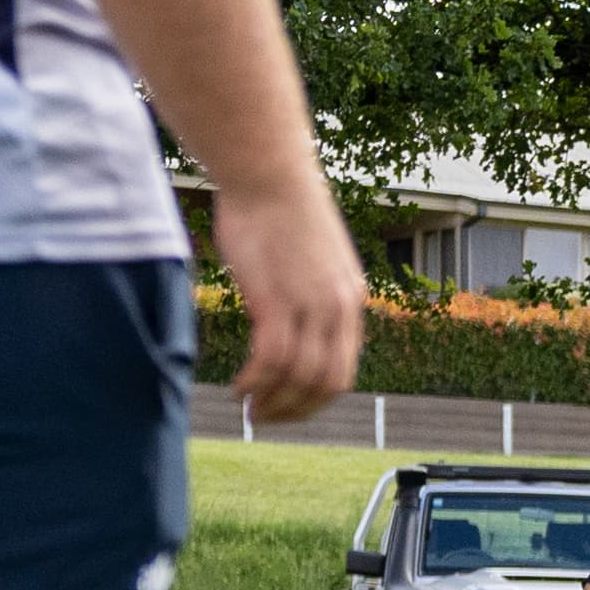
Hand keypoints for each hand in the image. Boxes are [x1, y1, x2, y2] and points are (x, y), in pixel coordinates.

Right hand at [211, 176, 362, 422]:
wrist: (268, 172)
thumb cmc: (279, 207)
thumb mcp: (312, 255)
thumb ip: (311, 288)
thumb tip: (295, 307)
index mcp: (350, 300)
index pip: (344, 368)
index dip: (317, 397)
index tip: (291, 405)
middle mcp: (338, 308)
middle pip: (328, 383)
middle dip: (298, 411)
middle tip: (267, 418)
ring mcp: (310, 305)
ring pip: (299, 378)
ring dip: (273, 402)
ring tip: (249, 408)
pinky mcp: (276, 299)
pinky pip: (272, 359)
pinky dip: (256, 382)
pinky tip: (239, 389)